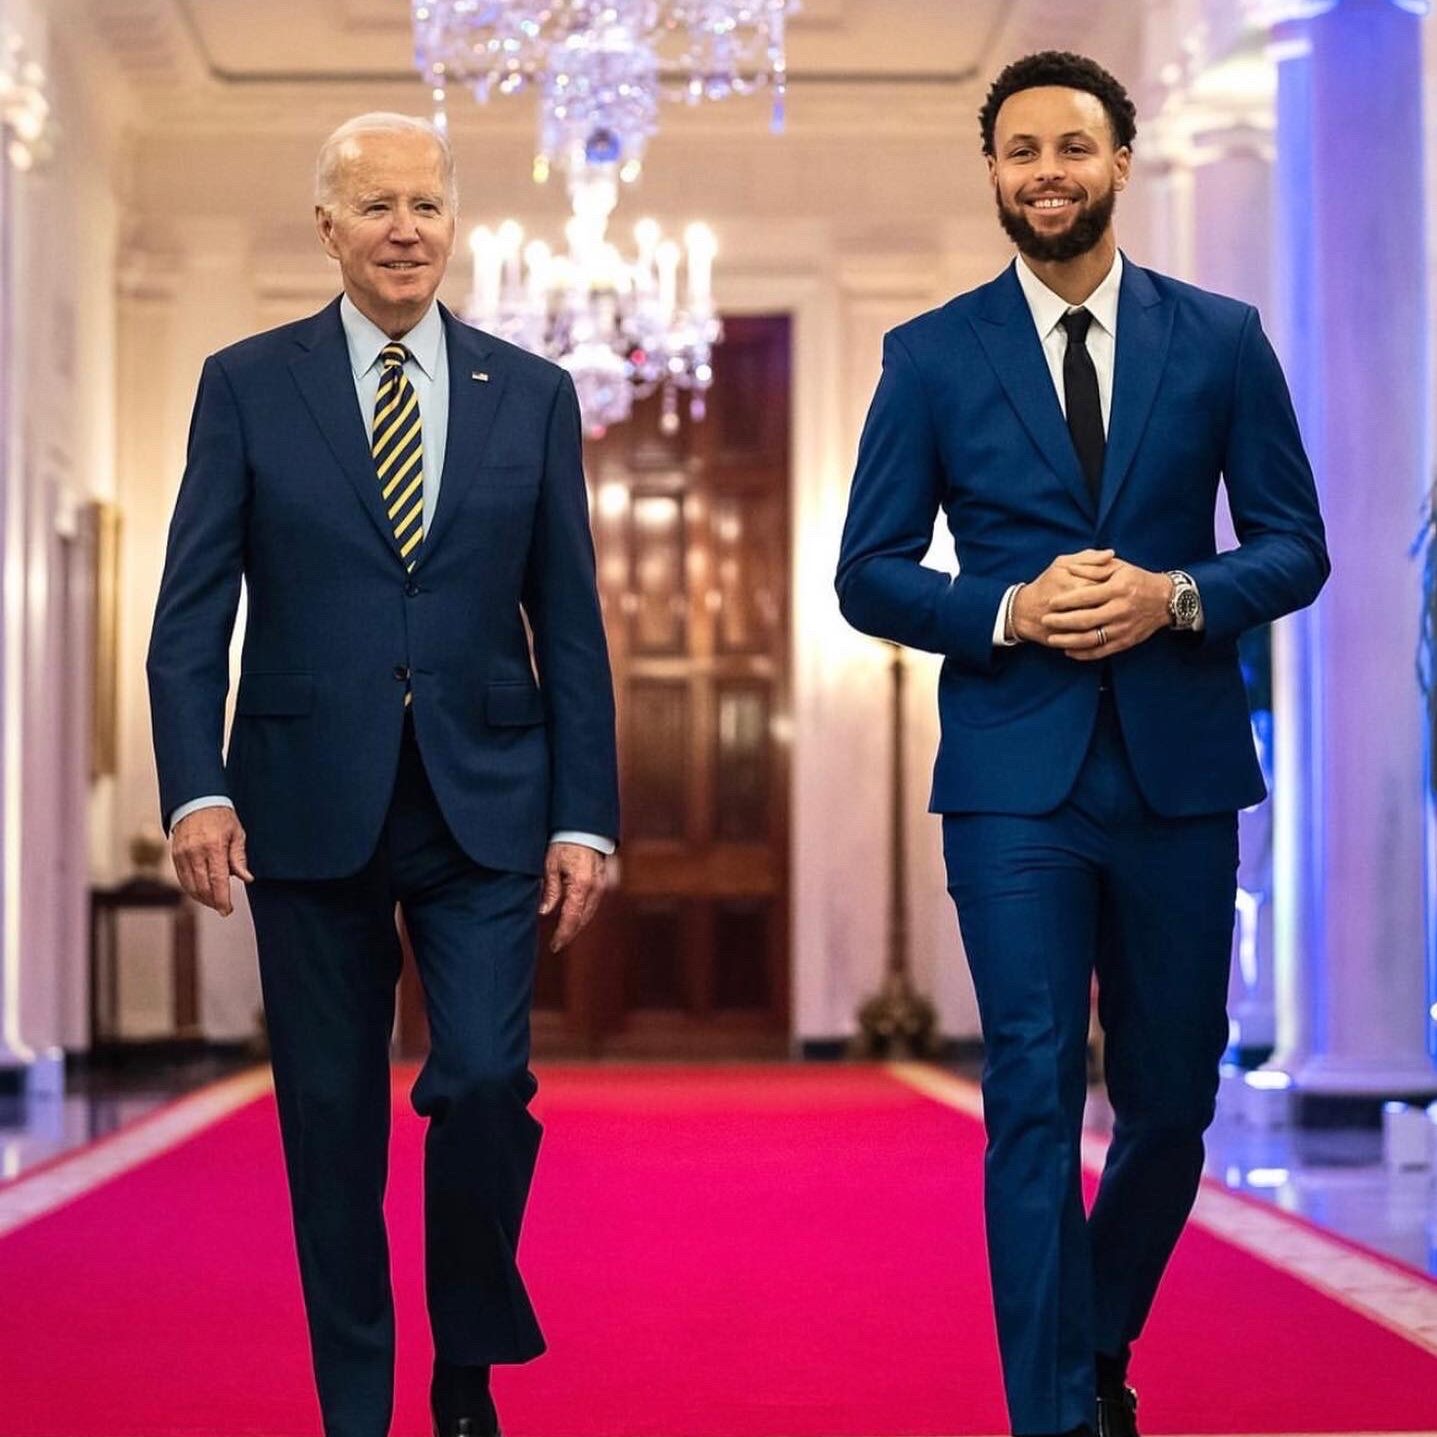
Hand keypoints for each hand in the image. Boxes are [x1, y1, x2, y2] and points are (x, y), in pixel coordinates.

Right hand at [171, 806, 252, 916]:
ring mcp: (182, 855)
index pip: (217, 880)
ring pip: (190, 886)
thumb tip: (247, 878)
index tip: (227, 910)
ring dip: (202, 898)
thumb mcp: (236, 834)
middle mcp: (195, 852)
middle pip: (203, 887)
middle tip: (223, 907)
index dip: (222, 899)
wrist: (196, 801)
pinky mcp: (175, 856)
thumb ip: (239, 858)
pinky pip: (182, 879)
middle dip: (213, 902)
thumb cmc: (220, 817)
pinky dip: (192, 890)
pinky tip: (202, 892)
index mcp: (214, 846)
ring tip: (214, 901)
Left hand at [539, 842, 606, 951]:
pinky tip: (574, 916)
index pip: (572, 918)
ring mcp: (601, 884)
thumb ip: (550, 890)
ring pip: (589, 913)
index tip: (554, 945)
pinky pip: (593, 903)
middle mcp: (595, 887)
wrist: (583, 827)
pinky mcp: (602, 881)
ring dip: (577, 924)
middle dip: (570, 933)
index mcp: (580, 885)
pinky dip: (583, 913)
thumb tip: (545, 912)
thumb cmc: (564, 842)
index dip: (563, 934)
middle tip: (556, 944)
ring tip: (563, 933)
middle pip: (583, 919)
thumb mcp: (551, 865)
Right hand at [1010, 549, 1119, 642]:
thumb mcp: (1062, 564)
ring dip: (1108, 620)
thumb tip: (1111, 553)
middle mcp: (1075, 605)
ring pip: (1099, 624)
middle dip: (1113, 603)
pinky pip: (1089, 639)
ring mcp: (1072, 624)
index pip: (1107, 583)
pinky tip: (1102, 629)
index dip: (1115, 584)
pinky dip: (1098, 636)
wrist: (1023, 612)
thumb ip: (1087, 557)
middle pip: (1106, 605)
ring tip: (1109, 615)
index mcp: (1076, 584)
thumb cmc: (1046, 584)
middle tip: (1115, 601)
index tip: (1117, 584)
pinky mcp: (1068, 638)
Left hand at [1040, 557, 1174, 661]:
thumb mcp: (1119, 567)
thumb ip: (1094, 567)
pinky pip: (1101, 651)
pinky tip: (1068, 651)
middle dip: (1062, 621)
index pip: (1086, 596)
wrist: (1165, 600)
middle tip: (1044, 620)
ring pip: (1091, 638)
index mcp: (1117, 589)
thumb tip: (1071, 568)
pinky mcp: (1126, 641)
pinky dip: (1083, 654)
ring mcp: (1123, 628)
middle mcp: (1120, 610)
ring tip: (1051, 639)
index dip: (1066, 601)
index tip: (1050, 603)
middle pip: (1085, 619)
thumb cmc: (1137, 580)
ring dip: (1068, 641)